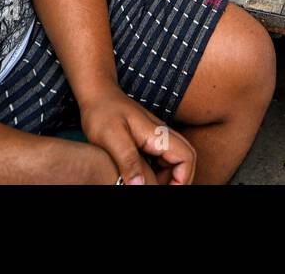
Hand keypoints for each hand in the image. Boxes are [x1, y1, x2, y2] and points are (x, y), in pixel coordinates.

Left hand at [79, 87, 196, 184]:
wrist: (97, 93)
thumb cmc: (102, 112)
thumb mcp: (111, 137)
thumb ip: (128, 160)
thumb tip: (140, 186)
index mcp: (158, 134)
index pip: (187, 157)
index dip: (183, 178)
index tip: (166, 191)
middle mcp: (162, 134)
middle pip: (186, 159)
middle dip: (180, 179)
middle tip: (162, 192)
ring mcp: (157, 136)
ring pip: (175, 160)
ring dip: (169, 177)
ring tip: (150, 187)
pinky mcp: (149, 140)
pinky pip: (163, 159)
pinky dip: (160, 173)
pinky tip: (143, 179)